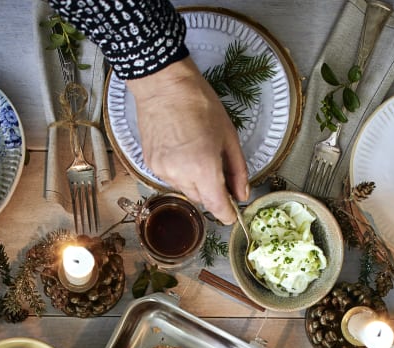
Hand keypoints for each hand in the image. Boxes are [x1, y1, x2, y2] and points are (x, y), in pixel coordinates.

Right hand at [126, 57, 249, 224]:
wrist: (164, 86)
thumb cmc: (199, 104)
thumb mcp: (229, 137)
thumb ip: (237, 171)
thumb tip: (241, 195)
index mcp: (203, 167)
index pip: (217, 207)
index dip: (228, 214)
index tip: (233, 214)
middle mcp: (180, 175)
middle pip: (201, 200)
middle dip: (212, 191)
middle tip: (217, 168)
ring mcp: (162, 171)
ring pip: (185, 190)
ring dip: (195, 181)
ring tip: (197, 152)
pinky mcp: (151, 165)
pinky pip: (171, 178)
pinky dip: (180, 171)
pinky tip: (181, 149)